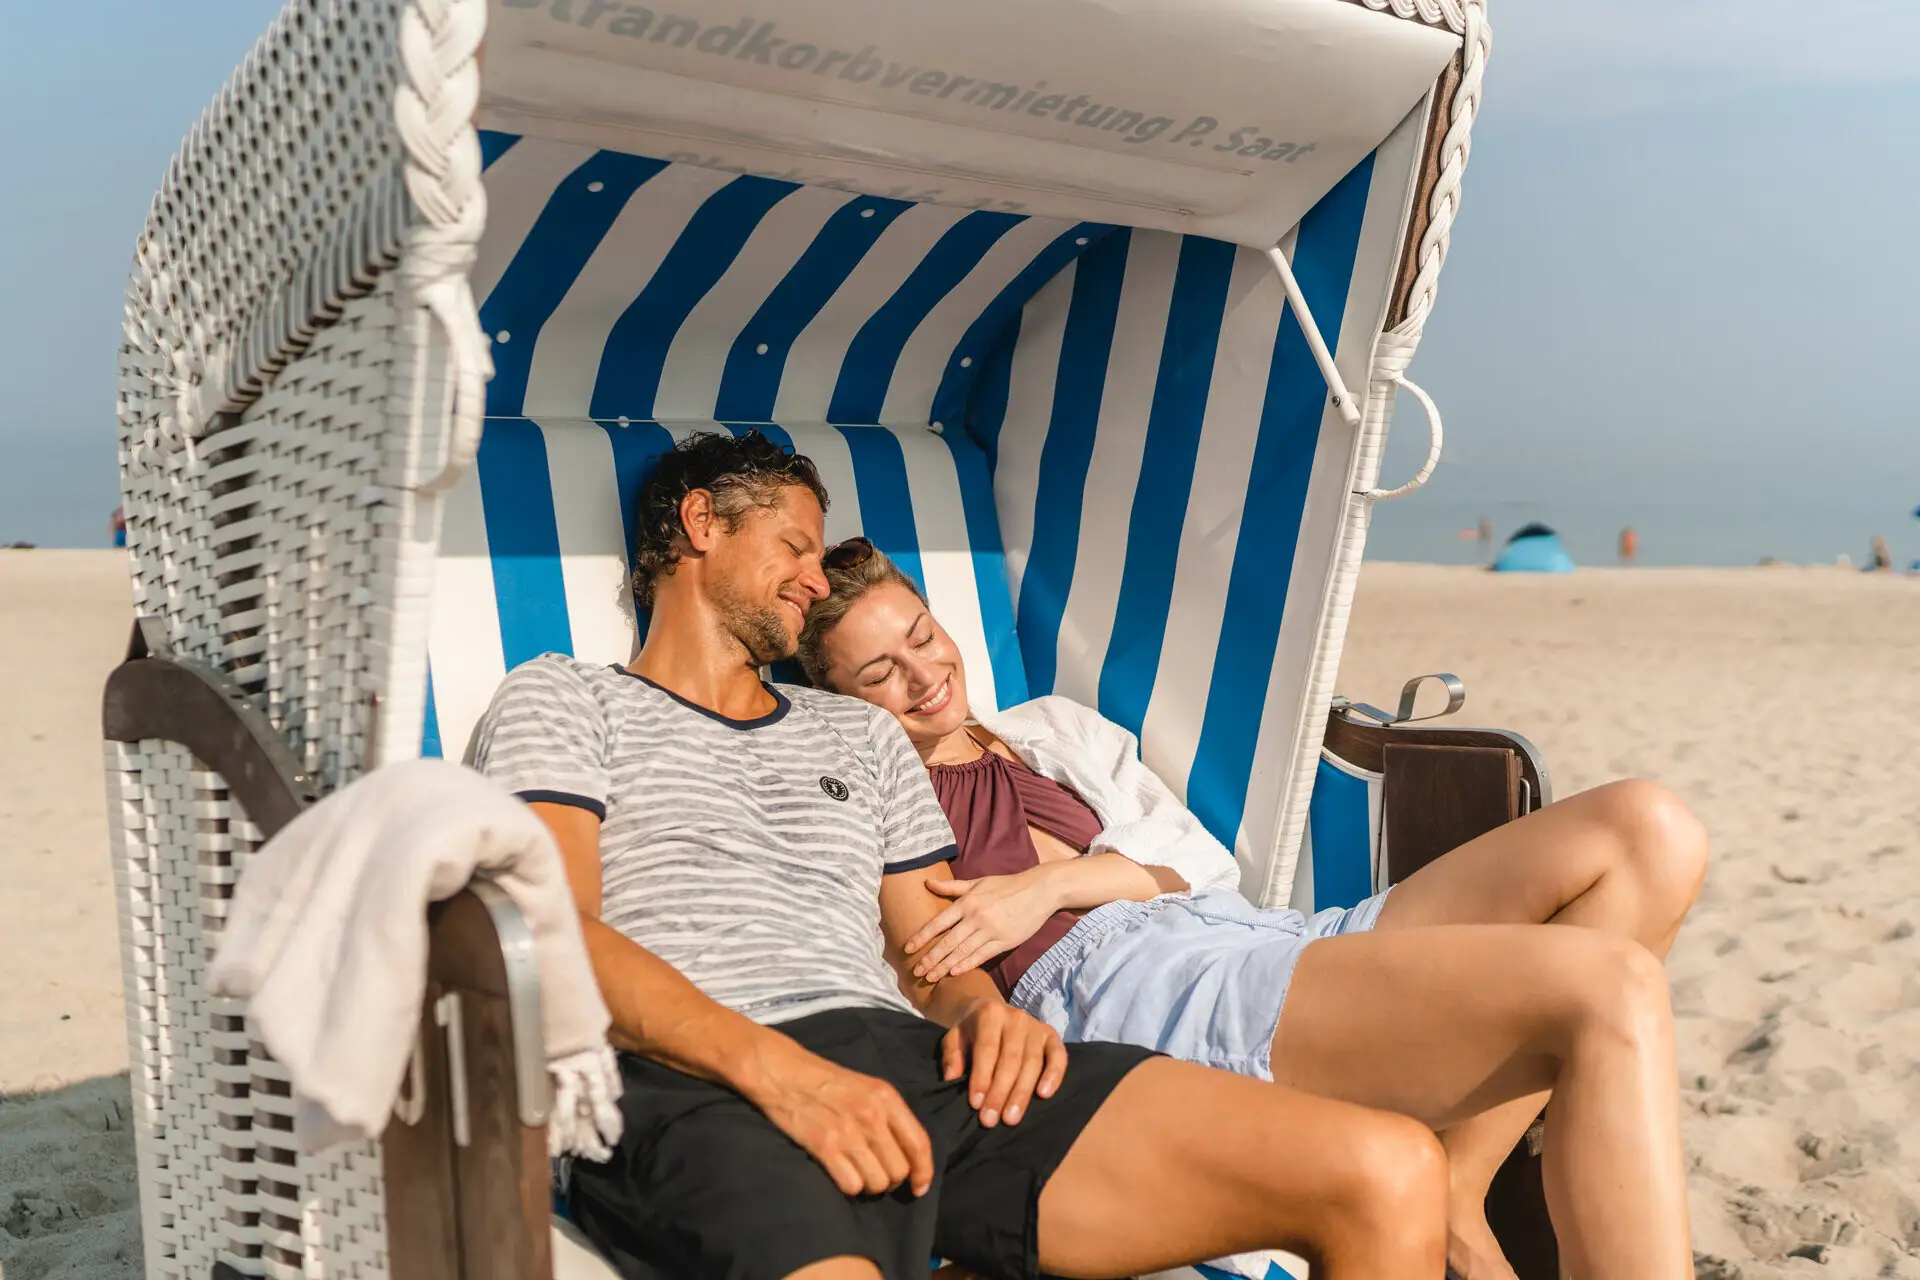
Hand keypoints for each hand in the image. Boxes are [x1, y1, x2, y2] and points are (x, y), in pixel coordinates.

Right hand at [749, 1042, 935, 1197]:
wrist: (783, 1072)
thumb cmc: (826, 1081)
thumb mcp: (868, 1087)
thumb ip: (889, 1116)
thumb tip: (908, 1153)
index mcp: (886, 1097)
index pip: (919, 1144)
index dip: (924, 1172)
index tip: (919, 1187)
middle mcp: (872, 1115)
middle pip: (899, 1170)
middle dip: (890, 1180)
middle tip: (876, 1174)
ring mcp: (848, 1132)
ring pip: (877, 1182)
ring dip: (870, 1186)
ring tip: (859, 1174)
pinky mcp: (824, 1146)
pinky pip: (852, 1185)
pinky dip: (849, 1186)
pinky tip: (841, 1173)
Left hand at [904, 869, 1060, 981]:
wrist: (1039, 890)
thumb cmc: (1006, 885)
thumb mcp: (978, 882)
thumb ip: (952, 886)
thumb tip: (927, 882)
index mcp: (967, 902)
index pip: (938, 923)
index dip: (922, 938)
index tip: (908, 949)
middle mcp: (975, 917)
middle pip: (947, 942)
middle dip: (930, 958)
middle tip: (916, 971)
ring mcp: (990, 930)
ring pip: (962, 952)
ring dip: (944, 966)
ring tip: (930, 977)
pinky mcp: (1004, 941)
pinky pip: (981, 956)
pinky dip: (967, 965)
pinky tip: (954, 973)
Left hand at [940, 998, 1068, 1127]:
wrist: (990, 1011)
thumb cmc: (971, 1031)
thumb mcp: (953, 1037)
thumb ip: (952, 1055)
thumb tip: (952, 1078)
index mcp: (989, 1014)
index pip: (987, 1050)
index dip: (982, 1078)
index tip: (976, 1104)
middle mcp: (1016, 1018)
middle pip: (1010, 1060)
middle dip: (1000, 1092)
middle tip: (990, 1120)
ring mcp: (1036, 1026)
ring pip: (1032, 1063)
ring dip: (1021, 1093)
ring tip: (1011, 1118)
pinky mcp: (1051, 1036)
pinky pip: (1058, 1056)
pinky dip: (1054, 1075)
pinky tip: (1044, 1095)